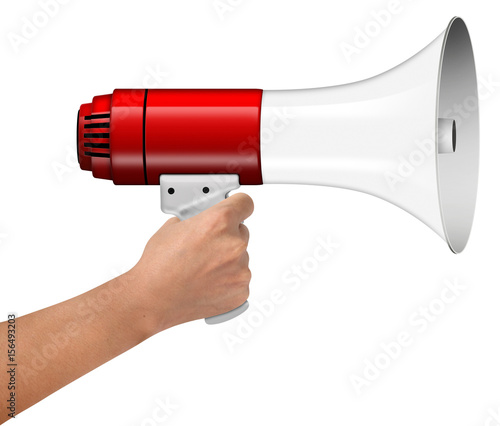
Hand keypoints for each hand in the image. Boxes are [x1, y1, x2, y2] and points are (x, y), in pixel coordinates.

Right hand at [128, 193, 253, 332]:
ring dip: (227, 260)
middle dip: (227, 236)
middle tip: (207, 245)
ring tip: (202, 268)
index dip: (238, 205)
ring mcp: (240, 270)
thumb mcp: (173, 227)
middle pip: (242, 231)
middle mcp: (234, 244)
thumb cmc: (158, 266)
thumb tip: (206, 219)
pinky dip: (228, 280)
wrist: (152, 300)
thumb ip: (198, 219)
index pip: (245, 203)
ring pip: (241, 257)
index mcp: (219, 222)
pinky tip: (208, 282)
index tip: (237, 209)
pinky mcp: (241, 291)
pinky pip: (240, 279)